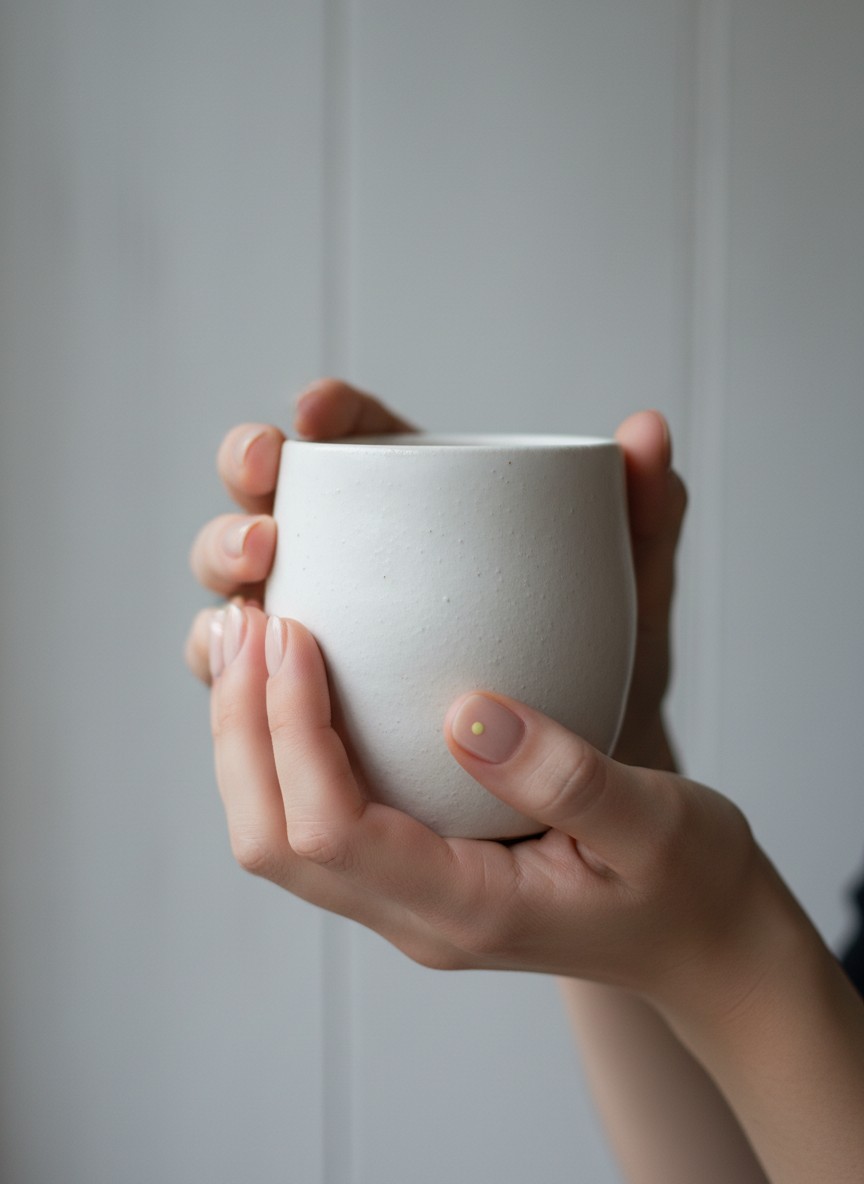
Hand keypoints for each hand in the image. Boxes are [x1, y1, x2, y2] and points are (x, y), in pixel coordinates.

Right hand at [187, 378, 685, 760]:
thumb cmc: (602, 685)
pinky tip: (242, 675)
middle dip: (248, 480)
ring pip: (244, 582)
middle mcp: (360, 562)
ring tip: (256, 586)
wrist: (584, 798)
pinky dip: (229, 668)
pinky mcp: (306, 702)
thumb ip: (644, 521)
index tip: (317, 410)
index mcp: (428, 511)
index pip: (364, 439)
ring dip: (225, 571)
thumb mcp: (630, 605)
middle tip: (273, 506)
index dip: (330, 415)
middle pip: (275, 495)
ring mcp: (325, 629)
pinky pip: (247, 676)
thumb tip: (650, 429)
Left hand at [209, 602, 793, 1023]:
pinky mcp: (411, 874)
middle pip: (272, 840)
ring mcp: (405, 902)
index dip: (292, 726)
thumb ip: (568, 778)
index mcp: (467, 910)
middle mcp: (415, 917)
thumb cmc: (689, 883)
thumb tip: (467, 712)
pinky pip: (310, 822)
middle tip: (246, 621)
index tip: (294, 633)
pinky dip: (282, 750)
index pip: (330, 829)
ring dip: (248, 737)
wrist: (703, 941)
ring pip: (276, 837)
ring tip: (249, 640)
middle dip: (241, 727)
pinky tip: (295, 685)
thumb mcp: (656, 824)